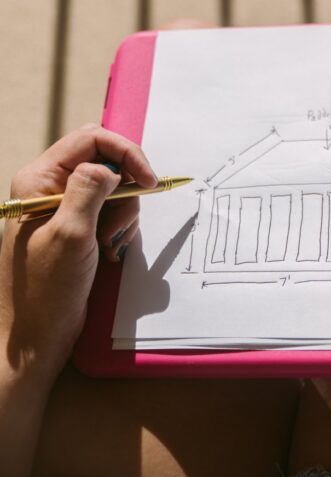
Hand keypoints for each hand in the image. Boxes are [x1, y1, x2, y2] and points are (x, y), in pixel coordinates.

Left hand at [0, 124, 155, 384]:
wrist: (36, 337)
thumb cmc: (44, 291)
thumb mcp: (70, 235)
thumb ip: (89, 190)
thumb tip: (109, 166)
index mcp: (39, 180)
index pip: (91, 139)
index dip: (126, 153)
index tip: (148, 181)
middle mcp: (49, 187)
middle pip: (105, 161)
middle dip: (125, 189)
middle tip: (121, 222)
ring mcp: (64, 207)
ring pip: (113, 188)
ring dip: (123, 214)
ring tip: (110, 245)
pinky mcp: (77, 226)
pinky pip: (111, 211)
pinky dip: (119, 228)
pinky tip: (109, 252)